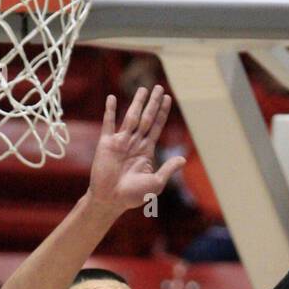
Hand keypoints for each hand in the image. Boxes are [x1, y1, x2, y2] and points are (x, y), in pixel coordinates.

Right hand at [88, 88, 185, 216]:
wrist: (111, 200)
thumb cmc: (133, 196)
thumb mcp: (156, 183)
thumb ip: (168, 169)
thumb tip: (183, 159)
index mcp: (146, 151)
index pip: (157, 127)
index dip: (162, 113)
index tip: (168, 98)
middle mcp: (134, 143)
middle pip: (146, 118)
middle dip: (153, 104)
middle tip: (159, 87)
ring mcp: (120, 142)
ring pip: (131, 117)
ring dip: (137, 103)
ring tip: (143, 89)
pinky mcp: (106, 144)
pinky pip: (108, 124)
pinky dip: (109, 111)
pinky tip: (112, 98)